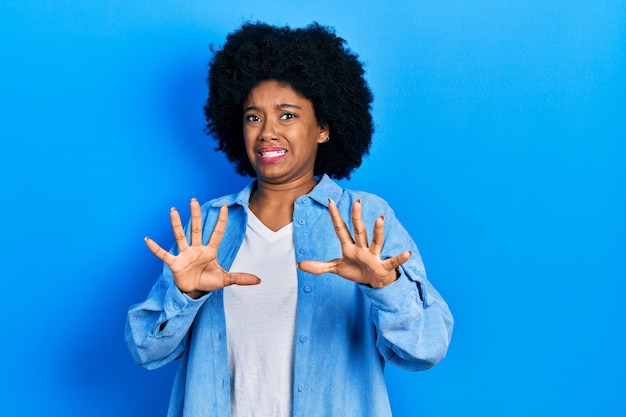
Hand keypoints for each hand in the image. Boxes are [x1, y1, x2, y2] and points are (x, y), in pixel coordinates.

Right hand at [145, 199, 260, 297]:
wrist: (194, 292)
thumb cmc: (209, 282)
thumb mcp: (226, 280)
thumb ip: (241, 278)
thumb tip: (259, 280)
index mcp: (210, 251)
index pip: (216, 233)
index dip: (221, 221)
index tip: (224, 206)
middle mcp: (196, 249)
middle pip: (196, 229)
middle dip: (196, 215)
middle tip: (194, 200)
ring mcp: (185, 255)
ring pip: (180, 237)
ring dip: (176, 224)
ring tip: (173, 210)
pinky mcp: (175, 263)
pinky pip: (164, 255)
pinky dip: (155, 248)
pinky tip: (147, 239)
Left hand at [298, 199, 410, 287]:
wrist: (374, 282)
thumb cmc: (356, 270)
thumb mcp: (336, 268)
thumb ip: (319, 266)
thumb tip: (299, 265)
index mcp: (350, 247)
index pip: (340, 229)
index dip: (335, 217)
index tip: (329, 201)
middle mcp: (362, 248)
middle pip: (358, 231)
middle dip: (357, 217)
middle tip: (356, 202)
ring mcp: (373, 256)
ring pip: (376, 242)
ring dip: (378, 231)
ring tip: (380, 218)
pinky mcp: (383, 266)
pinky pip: (392, 262)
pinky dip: (400, 258)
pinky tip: (407, 253)